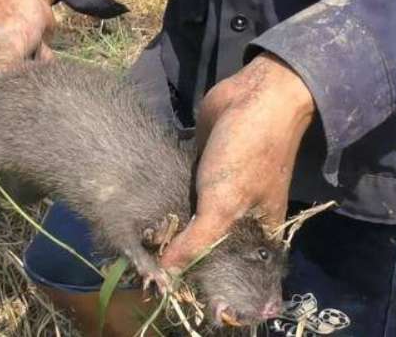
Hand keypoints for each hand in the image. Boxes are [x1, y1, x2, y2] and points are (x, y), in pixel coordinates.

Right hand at [0, 0, 55, 96]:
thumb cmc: (11, 9)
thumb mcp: (9, 41)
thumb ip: (5, 71)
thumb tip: (3, 97)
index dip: (3, 98)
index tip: (22, 84)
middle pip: (2, 95)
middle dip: (22, 81)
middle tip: (30, 58)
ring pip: (21, 87)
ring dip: (34, 72)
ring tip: (33, 47)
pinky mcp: (16, 65)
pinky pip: (33, 78)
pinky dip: (41, 65)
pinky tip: (40, 48)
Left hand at [161, 52, 314, 273]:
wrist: (254, 98)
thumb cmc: (248, 156)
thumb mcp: (224, 206)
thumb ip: (196, 242)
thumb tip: (165, 273)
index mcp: (256, 231)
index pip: (233, 268)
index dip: (210, 282)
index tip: (179, 296)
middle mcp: (239, 214)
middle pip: (209, 243)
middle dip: (183, 255)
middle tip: (148, 277)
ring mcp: (219, 190)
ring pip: (193, 217)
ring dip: (173, 228)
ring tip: (139, 252)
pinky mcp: (203, 169)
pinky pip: (183, 193)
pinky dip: (168, 202)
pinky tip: (143, 215)